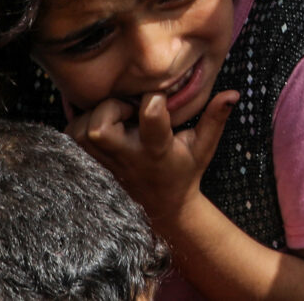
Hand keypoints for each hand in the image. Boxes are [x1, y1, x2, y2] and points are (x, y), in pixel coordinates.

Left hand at [72, 86, 237, 226]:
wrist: (160, 209)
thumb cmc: (184, 172)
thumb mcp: (204, 147)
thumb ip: (215, 118)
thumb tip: (233, 93)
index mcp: (157, 150)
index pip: (150, 120)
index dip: (154, 102)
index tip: (160, 97)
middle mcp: (126, 157)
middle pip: (101, 126)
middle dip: (113, 106)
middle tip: (128, 106)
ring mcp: (104, 164)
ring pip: (81, 131)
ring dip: (95, 114)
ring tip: (115, 115)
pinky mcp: (89, 166)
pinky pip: (71, 139)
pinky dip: (80, 124)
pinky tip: (101, 124)